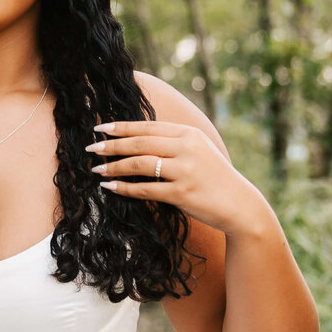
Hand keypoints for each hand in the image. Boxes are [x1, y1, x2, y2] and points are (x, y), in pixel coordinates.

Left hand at [86, 119, 266, 235]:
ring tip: (96, 169)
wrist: (240, 205)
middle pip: (140, 143)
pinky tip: (110, 187)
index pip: (147, 127)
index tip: (99, 129)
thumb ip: (173, 142)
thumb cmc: (214, 178)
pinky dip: (125, 187)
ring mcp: (185, 170)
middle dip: (112, 145)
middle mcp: (187, 148)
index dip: (120, 127)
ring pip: (140, 164)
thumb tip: (137, 137)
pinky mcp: (183, 193)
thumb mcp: (198, 150)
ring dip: (114, 167)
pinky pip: (146, 189)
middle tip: (91, 148)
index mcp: (189, 133)